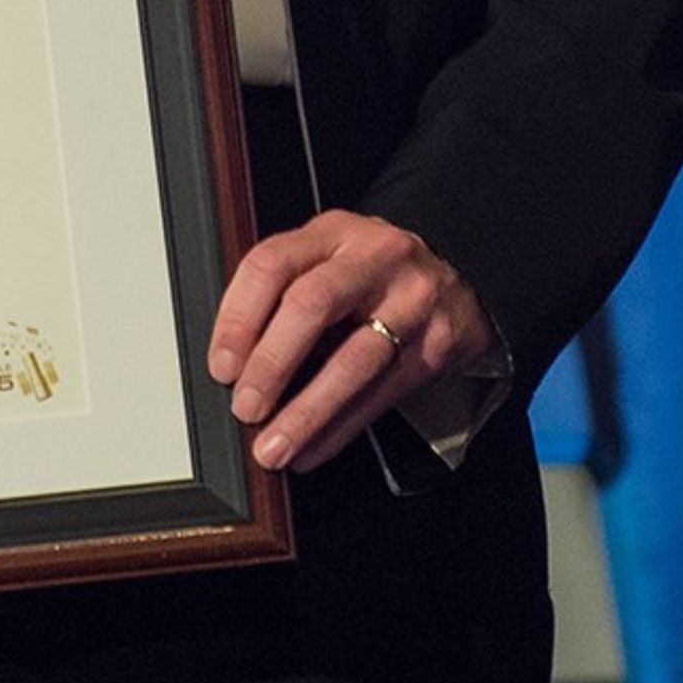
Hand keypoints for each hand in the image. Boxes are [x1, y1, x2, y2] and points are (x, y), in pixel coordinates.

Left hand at [206, 209, 498, 472]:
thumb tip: (233, 363)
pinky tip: (313, 449)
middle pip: (313, 305)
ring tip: (275, 446)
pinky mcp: (436, 345)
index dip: (239, 318)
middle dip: (272, 363)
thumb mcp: (329, 258)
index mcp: (332, 233)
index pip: (272, 264)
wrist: (460, 278)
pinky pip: (381, 394)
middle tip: (246, 407)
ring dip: (307, 412)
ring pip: (353, 361)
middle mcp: (373, 259)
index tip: (222, 366)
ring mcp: (410, 301)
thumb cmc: (375, 272)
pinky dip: (340, 428)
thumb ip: (284, 292)